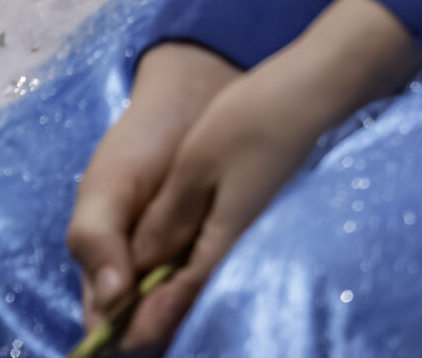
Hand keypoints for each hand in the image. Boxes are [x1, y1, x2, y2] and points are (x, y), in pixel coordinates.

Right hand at [68, 44, 239, 340]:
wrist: (194, 104)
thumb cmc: (139, 144)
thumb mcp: (106, 186)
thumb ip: (95, 238)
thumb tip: (111, 300)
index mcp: (106, 275)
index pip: (108, 329)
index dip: (124, 335)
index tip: (145, 327)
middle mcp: (145, 286)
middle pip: (148, 334)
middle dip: (161, 329)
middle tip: (181, 303)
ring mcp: (184, 278)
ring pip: (184, 320)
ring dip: (193, 315)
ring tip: (205, 290)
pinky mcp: (220, 264)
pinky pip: (215, 293)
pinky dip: (219, 293)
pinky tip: (227, 282)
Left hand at [81, 0, 421, 348]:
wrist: (314, 89)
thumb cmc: (254, 121)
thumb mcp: (197, 165)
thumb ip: (166, 220)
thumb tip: (132, 270)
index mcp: (222, 247)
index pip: (174, 304)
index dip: (138, 321)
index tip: (107, 333)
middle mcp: (238, 252)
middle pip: (188, 298)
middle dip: (151, 309)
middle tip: (113, 312)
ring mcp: (248, 233)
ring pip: (199, 276)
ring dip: (167, 285)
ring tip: (130, 283)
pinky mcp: (251, 215)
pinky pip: (212, 252)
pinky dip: (186, 259)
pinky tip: (168, 247)